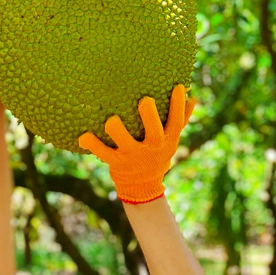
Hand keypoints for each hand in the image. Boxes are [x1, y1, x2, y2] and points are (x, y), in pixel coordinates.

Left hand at [78, 84, 195, 203]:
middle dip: (150, 118)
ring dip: (118, 132)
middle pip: (154, 134)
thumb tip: (192, 95)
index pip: (176, 122)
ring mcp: (133, 156)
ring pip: (125, 144)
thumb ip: (181, 118)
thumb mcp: (171, 139)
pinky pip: (103, 153)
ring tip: (111, 120)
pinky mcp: (117, 163)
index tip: (176, 86)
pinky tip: (83, 135)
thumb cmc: (157, 154)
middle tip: (145, 101)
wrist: (143, 187)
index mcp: (167, 141)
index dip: (178, 105)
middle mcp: (152, 149)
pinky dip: (93, 145)